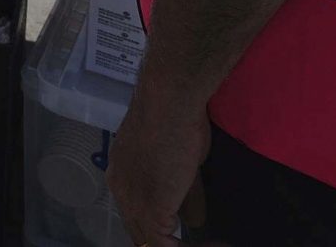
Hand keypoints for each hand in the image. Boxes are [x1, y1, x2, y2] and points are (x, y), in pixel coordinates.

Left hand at [107, 76, 206, 246]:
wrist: (169, 102)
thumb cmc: (176, 119)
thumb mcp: (183, 162)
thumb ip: (186, 194)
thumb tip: (194, 221)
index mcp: (122, 174)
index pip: (135, 216)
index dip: (161, 229)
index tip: (184, 232)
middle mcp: (120, 189)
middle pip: (139, 233)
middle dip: (168, 242)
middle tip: (204, 243)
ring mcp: (132, 201)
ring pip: (149, 243)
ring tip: (213, 245)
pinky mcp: (149, 209)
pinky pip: (163, 246)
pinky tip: (216, 244)